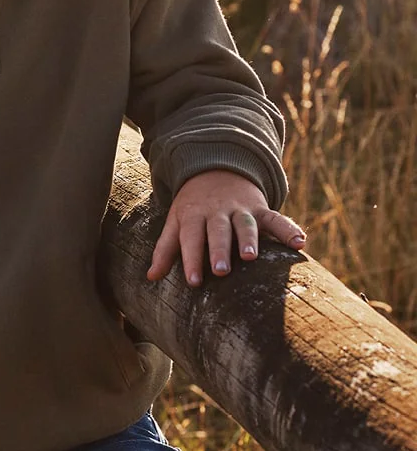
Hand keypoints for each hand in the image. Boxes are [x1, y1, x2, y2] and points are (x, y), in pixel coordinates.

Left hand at [147, 170, 305, 287]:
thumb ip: (165, 250)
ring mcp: (241, 209)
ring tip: (251, 257)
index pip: (191, 239)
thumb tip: (150, 277)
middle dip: (219, 250)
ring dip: (249, 239)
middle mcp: (218, 212)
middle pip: (218, 231)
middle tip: (221, 271)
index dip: (192, 260)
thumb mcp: (176, 223)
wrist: (216, 169)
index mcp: (194, 216)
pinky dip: (289, 230)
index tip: (194, 282)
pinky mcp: (261, 209)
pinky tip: (300, 244)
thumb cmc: (192, 206)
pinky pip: (277, 218)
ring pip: (245, 224)